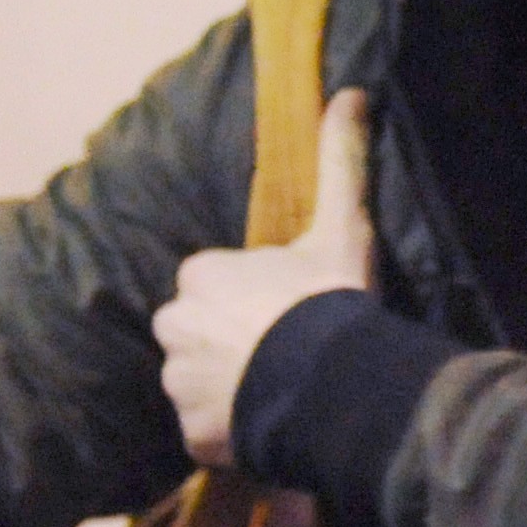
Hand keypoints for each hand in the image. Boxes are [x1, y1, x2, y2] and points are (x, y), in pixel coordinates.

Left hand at [154, 87, 373, 465]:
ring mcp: (179, 384)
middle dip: (227, 345)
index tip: (287, 312)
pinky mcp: (192, 434)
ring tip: (277, 395)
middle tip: (280, 357)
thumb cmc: (330, 302)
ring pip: (197, 384)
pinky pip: (205, 432)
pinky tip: (268, 428)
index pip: (213, 286)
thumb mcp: (342, 227)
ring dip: (227, 390)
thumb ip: (340, 161)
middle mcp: (174, 326)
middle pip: (196, 334)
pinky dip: (229, 433)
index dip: (251, 300)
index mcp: (200, 276)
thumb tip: (352, 92)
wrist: (330, 385)